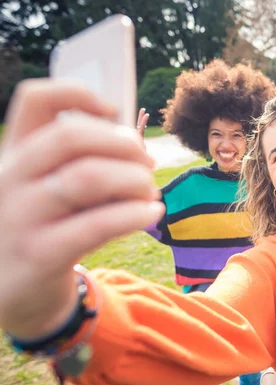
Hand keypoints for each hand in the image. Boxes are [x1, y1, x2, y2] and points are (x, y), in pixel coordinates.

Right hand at [0, 79, 163, 338]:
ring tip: (150, 192)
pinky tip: (153, 212)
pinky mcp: (40, 253)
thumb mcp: (48, 186)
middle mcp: (9, 177)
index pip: (35, 100)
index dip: (80, 93)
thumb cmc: (45, 226)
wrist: (11, 291)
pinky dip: (135, 213)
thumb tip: (134, 142)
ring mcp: (20, 216)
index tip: (114, 111)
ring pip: (88, 177)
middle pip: (70, 136)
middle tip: (147, 162)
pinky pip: (98, 224)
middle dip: (123, 144)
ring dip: (134, 180)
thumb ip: (78, 161)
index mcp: (14, 152)